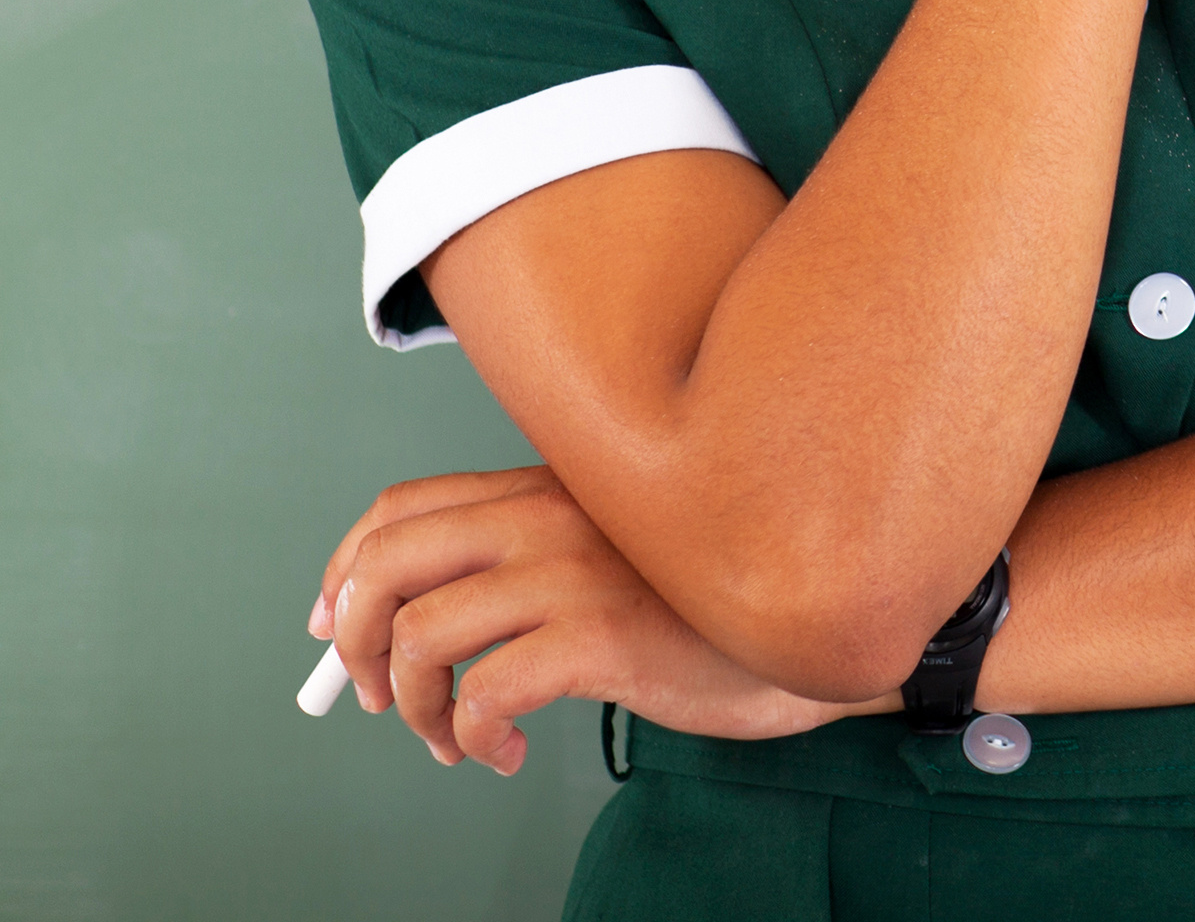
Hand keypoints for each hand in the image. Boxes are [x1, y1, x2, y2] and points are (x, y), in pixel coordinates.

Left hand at [313, 466, 871, 771]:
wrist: (815, 625)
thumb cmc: (712, 603)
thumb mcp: (615, 554)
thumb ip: (532, 558)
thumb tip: (407, 621)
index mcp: (552, 486)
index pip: (402, 508)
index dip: (346, 571)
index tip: (336, 628)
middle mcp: (554, 513)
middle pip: (389, 563)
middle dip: (356, 641)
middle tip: (375, 694)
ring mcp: (577, 571)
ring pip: (423, 636)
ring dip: (414, 707)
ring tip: (450, 738)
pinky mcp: (603, 636)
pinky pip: (485, 692)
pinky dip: (472, 736)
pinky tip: (506, 752)